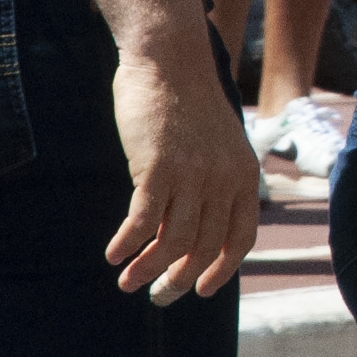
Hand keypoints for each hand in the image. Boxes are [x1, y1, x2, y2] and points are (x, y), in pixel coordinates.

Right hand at [103, 34, 260, 301]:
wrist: (170, 60)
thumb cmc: (187, 102)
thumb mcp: (217, 142)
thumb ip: (215, 178)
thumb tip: (198, 221)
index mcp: (244, 175)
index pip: (241, 238)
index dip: (223, 269)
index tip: (204, 289)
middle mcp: (224, 180)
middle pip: (204, 247)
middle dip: (180, 280)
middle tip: (158, 297)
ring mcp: (192, 175)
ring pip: (173, 241)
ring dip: (148, 269)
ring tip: (127, 283)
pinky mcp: (158, 169)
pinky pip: (143, 222)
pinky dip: (127, 244)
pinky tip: (113, 255)